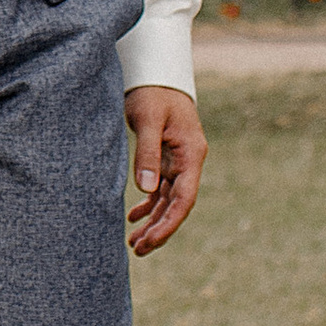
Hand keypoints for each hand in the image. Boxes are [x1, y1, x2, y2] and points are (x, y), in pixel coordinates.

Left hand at [124, 86, 205, 255]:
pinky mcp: (166, 160)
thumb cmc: (152, 93)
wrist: (155, 74)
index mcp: (191, 154)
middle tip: (137, 250)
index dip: (169, 223)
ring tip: (134, 243)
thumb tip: (147, 190)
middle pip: (177, 205)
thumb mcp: (148, 120)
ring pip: (167, 201)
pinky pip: (159, 190)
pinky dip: (148, 205)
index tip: (151, 241)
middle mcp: (189, 162)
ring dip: (152, 222)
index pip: (184, 199)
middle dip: (160, 230)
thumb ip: (147, 153)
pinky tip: (133, 219)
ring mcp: (178, 162)